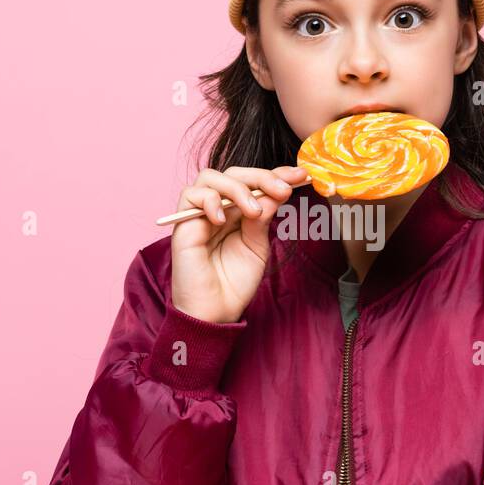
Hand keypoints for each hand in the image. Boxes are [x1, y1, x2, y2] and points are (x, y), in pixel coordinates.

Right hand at [170, 166, 305, 323]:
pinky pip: (190, 194)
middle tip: (283, 190)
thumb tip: (276, 191)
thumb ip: (262, 218)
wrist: (216, 311)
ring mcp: (199, 214)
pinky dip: (210, 200)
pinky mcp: (183, 224)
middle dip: (261, 177)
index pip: (254, 182)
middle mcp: (218, 208)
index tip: (301, 175)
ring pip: (211, 177)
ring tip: (254, 211)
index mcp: (238, 211)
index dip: (276, 174)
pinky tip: (223, 220)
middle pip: (234, 173)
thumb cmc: (235, 282)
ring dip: (237, 188)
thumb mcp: (257, 246)